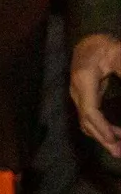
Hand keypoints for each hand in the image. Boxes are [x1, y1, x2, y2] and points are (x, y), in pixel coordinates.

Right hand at [71, 33, 120, 156]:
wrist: (90, 40)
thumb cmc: (105, 46)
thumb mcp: (118, 55)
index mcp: (84, 79)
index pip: (89, 109)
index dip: (101, 127)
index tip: (115, 140)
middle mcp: (76, 89)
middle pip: (86, 119)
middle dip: (102, 138)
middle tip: (118, 153)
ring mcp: (77, 93)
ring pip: (85, 120)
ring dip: (100, 136)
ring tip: (118, 148)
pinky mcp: (81, 96)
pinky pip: (87, 117)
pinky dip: (98, 129)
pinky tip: (112, 135)